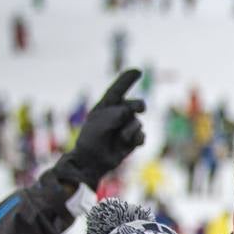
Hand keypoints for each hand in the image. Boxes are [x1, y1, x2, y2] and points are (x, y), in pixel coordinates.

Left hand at [54, 69, 145, 189]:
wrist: (93, 162)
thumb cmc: (91, 141)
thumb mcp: (99, 124)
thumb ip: (115, 114)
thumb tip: (131, 113)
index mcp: (105, 107)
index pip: (117, 90)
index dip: (127, 79)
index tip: (138, 71)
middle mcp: (117, 115)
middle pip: (135, 105)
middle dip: (138, 105)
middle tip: (141, 108)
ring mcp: (126, 127)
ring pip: (138, 123)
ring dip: (130, 130)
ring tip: (120, 139)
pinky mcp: (133, 139)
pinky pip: (142, 135)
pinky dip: (137, 139)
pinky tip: (129, 144)